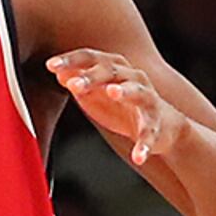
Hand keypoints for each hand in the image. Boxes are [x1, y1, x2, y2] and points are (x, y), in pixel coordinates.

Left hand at [49, 50, 184, 165]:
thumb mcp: (96, 92)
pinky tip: (138, 157)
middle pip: (111, 71)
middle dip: (92, 77)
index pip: (91, 57)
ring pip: (137, 92)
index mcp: (115, 68)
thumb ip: (78, 82)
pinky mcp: (157, 125)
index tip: (51, 65)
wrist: (164, 127)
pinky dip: (144, 146)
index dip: (71, 60)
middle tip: (73, 85)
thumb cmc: (124, 106)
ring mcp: (147, 100)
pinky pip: (150, 134)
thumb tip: (57, 72)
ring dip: (124, 91)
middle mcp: (134, 78)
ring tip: (112, 93)